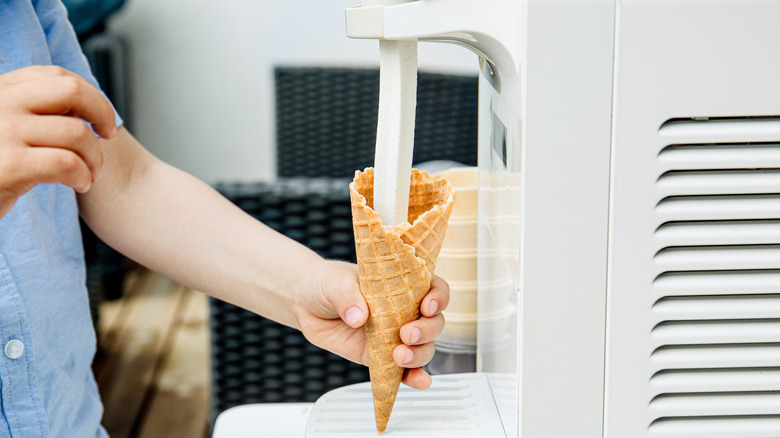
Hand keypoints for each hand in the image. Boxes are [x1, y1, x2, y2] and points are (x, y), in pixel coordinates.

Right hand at [0, 65, 115, 217]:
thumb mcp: (6, 128)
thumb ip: (35, 111)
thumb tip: (89, 109)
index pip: (57, 76)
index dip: (90, 96)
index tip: (100, 121)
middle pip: (72, 92)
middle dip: (102, 113)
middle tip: (107, 137)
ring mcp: (2, 132)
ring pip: (77, 133)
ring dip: (94, 158)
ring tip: (89, 174)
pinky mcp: (9, 165)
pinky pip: (67, 164)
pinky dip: (83, 176)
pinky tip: (79, 185)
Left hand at [296, 260, 448, 389]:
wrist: (305, 303)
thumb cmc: (327, 283)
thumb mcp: (336, 282)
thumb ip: (348, 297)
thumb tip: (359, 317)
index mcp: (402, 285)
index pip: (434, 288)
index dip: (438, 297)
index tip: (427, 306)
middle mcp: (404, 311)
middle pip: (434, 323)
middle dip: (427, 330)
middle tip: (407, 334)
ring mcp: (394, 335)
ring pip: (423, 348)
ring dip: (419, 355)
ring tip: (400, 356)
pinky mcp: (381, 357)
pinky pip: (403, 370)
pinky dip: (414, 377)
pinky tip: (419, 382)